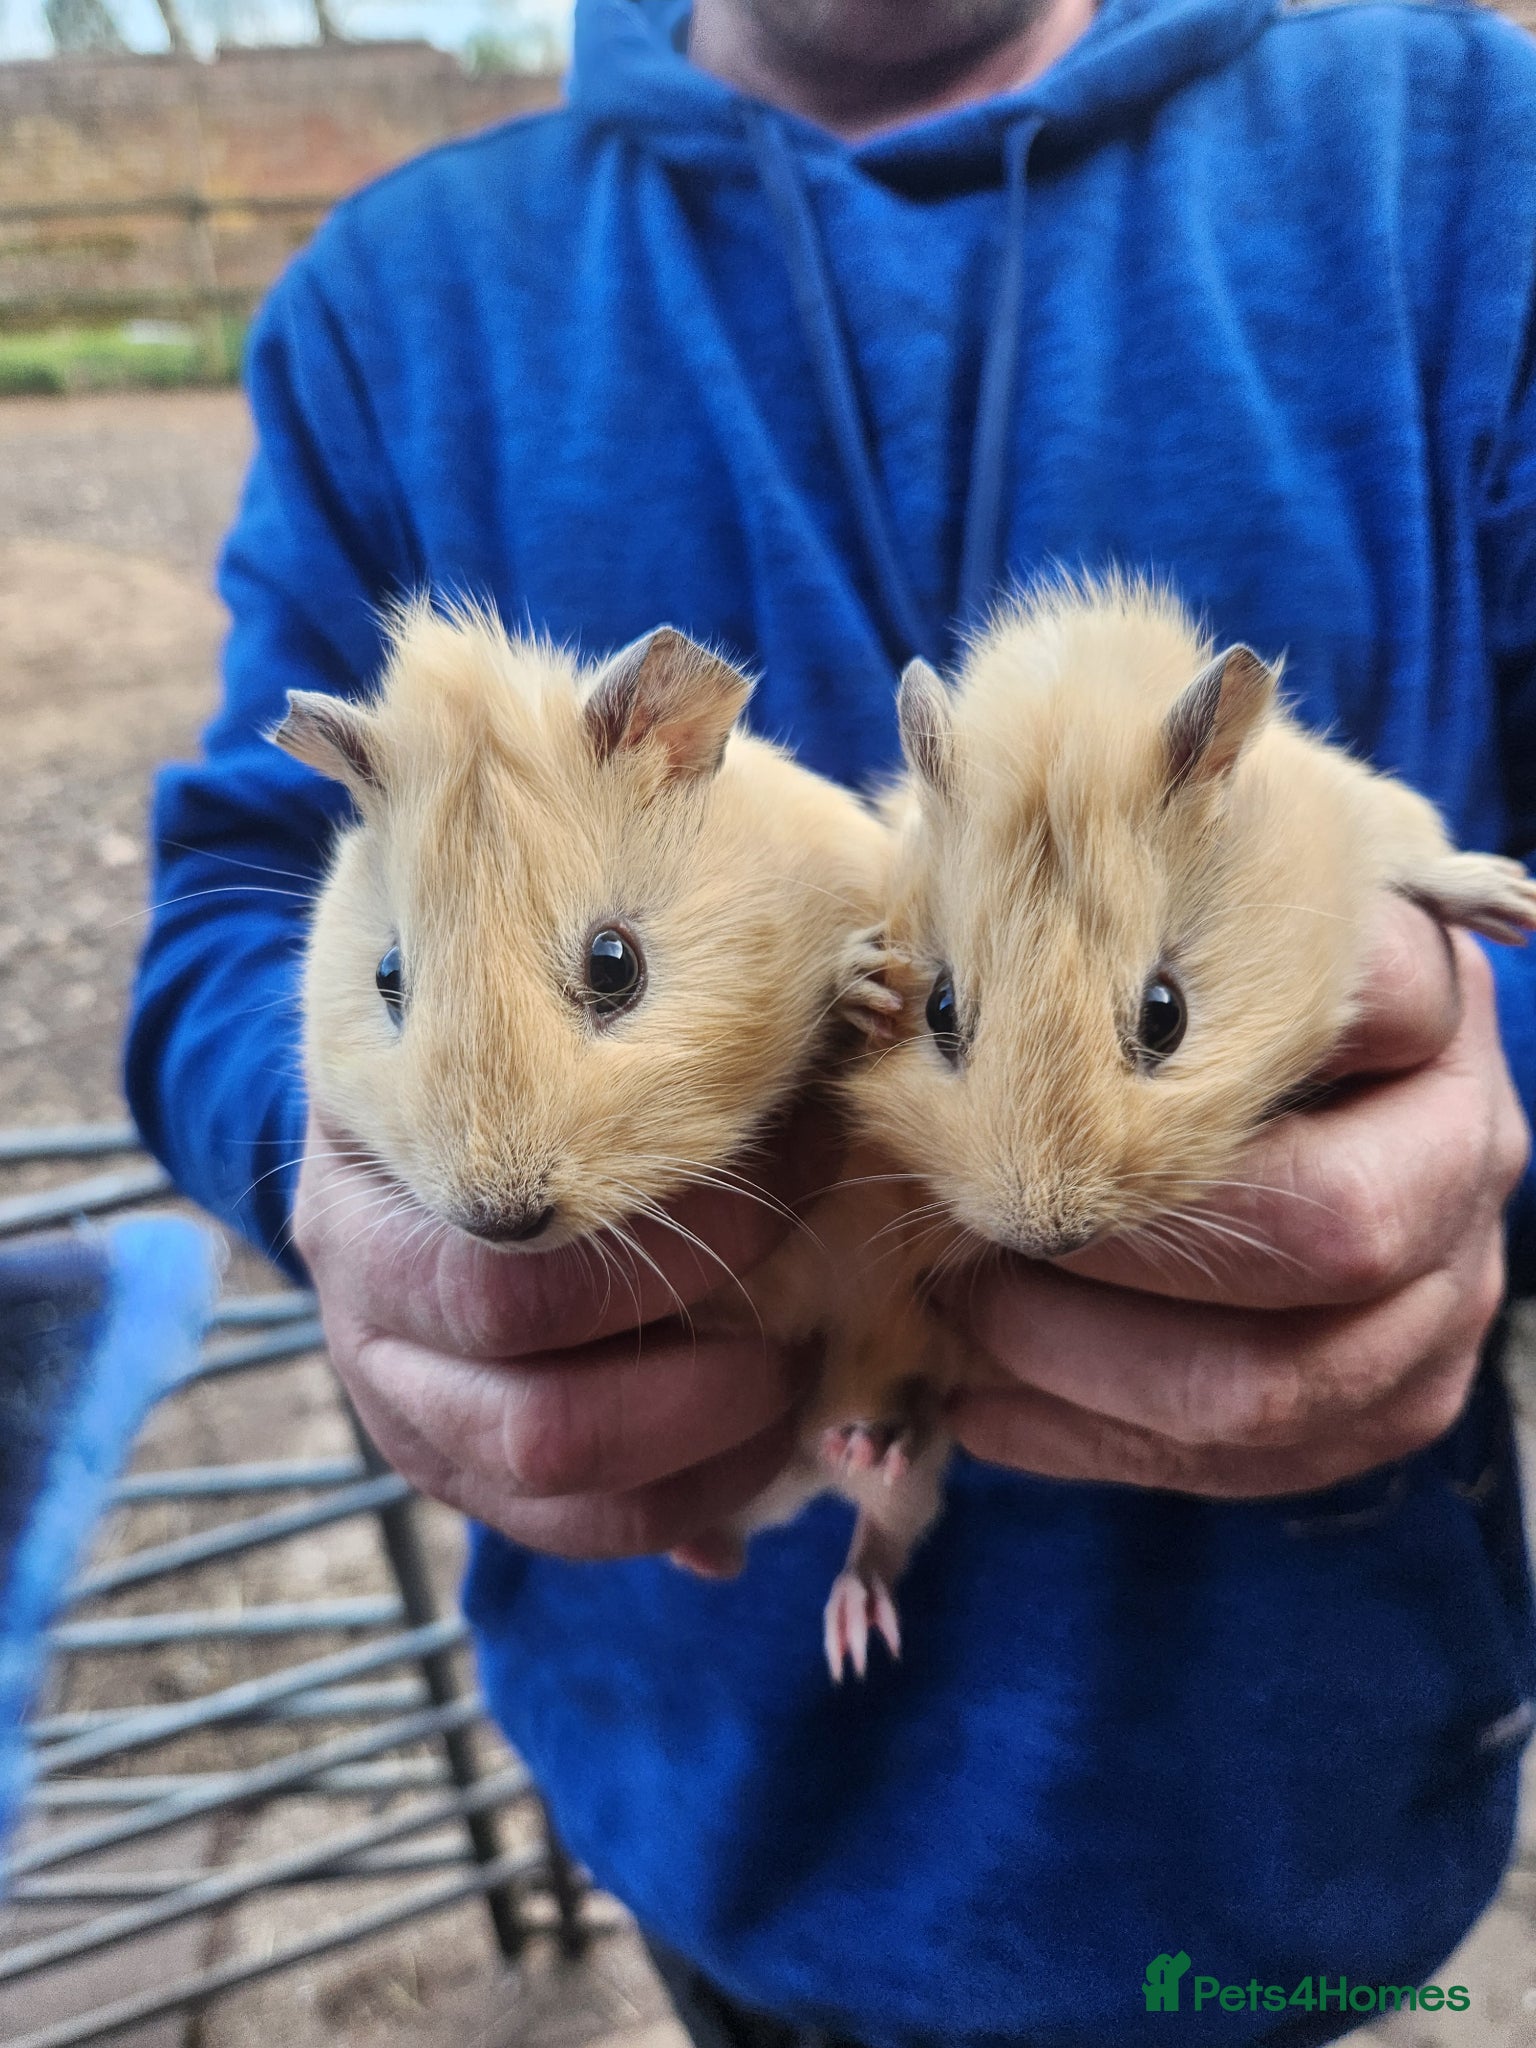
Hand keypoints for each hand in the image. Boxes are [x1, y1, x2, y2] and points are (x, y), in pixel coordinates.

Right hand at [294, 1109, 826, 1556]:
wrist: (373, 1144)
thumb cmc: (463, 1077)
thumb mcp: (494, 1042)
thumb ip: (602, 1069)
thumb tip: (794, 1098)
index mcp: (365, 1229)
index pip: (521, 1282)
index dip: (687, 1242)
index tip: (802, 1172)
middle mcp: (370, 1347)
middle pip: (542, 1424)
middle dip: (706, 1387)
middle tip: (804, 1328)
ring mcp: (413, 1431)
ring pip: (566, 1499)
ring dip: (712, 1459)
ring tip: (795, 1386)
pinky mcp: (465, 1484)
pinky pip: (584, 1534)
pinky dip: (692, 1505)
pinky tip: (762, 1454)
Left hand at [946, 899, 1529, 1495]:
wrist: (1308, 1090)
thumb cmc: (1201, 994)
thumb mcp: (1178, 931)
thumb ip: (1114, 952)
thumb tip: (967, 1017)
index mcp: (1423, 1007)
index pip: (1349, 1007)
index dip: (1197, 1057)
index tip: (1045, 1075)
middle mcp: (1463, 1147)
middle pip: (1325, 1229)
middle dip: (1117, 1249)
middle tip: (985, 1223)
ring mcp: (1451, 1288)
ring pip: (1280, 1382)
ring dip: (1089, 1369)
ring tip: (964, 1318)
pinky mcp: (1406, 1396)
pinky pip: (1256, 1463)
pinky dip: (1097, 1444)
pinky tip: (987, 1404)